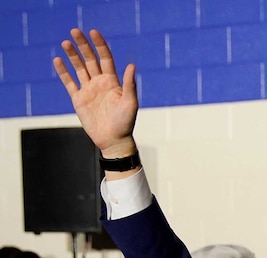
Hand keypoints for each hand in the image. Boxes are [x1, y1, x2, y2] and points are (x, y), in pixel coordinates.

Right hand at [53, 29, 137, 159]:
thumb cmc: (125, 123)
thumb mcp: (130, 103)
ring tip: (66, 42)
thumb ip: (129, 84)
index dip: (99, 45)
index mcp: (113, 82)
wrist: (113, 140)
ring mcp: (88, 90)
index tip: (93, 32)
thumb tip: (131, 65)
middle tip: (75, 31)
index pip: (105, 58)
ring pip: (79, 68)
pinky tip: (58, 60)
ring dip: (72, 55)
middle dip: (83, 45)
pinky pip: (69, 82)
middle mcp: (100, 83)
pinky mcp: (78, 99)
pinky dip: (63, 72)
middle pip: (90, 59)